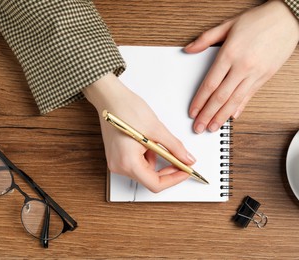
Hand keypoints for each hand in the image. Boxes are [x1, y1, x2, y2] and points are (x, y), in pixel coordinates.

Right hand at [83, 73, 195, 192]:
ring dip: (157, 161)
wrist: (110, 97)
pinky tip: (149, 142)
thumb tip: (187, 159)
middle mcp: (119, 166)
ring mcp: (116, 162)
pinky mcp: (117, 156)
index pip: (155, 184)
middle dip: (167, 170)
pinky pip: (137, 163)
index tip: (185, 171)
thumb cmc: (126, 109)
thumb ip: (175, 148)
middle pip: (150, 179)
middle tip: (181, 160)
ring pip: (145, 171)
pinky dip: (148, 156)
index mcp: (127, 162)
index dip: (174, 179)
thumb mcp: (157, 130)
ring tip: (158, 142)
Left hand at [185, 0, 298, 132]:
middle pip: (221, 97)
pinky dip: (240, 108)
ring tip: (213, 128)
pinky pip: (250, 96)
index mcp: (230, 53)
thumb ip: (205, 39)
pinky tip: (232, 117)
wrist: (287, 18)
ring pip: (235, 100)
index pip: (210, 84)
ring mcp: (255, 74)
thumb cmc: (258, 20)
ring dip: (222, 117)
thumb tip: (188, 49)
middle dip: (208, 115)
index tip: (193, 112)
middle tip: (199, 127)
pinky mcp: (266, 77)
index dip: (200, 101)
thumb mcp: (228, 24)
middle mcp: (242, 66)